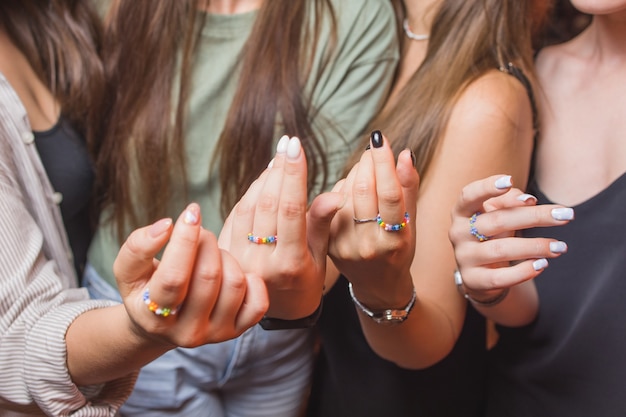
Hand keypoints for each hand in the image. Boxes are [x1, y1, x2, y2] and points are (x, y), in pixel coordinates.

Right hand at [114, 203, 268, 347]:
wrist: (160, 324)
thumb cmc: (144, 288)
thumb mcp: (128, 270)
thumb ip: (138, 247)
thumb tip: (166, 226)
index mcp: (154, 317)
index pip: (174, 278)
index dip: (184, 240)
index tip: (190, 212)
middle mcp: (186, 332)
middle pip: (208, 277)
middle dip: (206, 242)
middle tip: (198, 232)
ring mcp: (215, 334)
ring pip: (234, 284)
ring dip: (225, 257)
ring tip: (211, 254)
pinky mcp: (238, 331)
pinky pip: (258, 303)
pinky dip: (251, 281)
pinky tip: (232, 272)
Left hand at [218, 136, 343, 318]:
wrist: (277, 311)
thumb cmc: (306, 281)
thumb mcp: (321, 257)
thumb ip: (322, 224)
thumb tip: (336, 194)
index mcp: (290, 265)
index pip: (290, 210)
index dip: (293, 175)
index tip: (297, 147)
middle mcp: (260, 262)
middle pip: (267, 204)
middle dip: (279, 170)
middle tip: (289, 144)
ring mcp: (239, 258)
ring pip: (249, 205)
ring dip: (265, 178)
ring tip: (280, 157)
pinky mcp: (226, 252)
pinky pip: (237, 212)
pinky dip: (252, 191)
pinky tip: (266, 177)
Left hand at [327, 131, 419, 308]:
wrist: (377, 284)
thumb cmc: (399, 248)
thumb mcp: (412, 223)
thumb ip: (408, 188)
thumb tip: (405, 153)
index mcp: (395, 241)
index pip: (389, 195)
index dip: (383, 163)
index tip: (379, 138)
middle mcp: (367, 246)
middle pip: (363, 191)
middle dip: (367, 163)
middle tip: (373, 150)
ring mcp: (343, 246)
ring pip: (343, 194)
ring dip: (354, 174)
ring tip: (365, 170)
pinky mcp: (326, 244)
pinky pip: (329, 204)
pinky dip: (340, 188)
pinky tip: (349, 188)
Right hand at [449, 174, 573, 295]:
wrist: (479, 273)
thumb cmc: (493, 235)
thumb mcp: (498, 214)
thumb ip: (510, 201)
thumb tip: (527, 200)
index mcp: (462, 212)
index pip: (469, 195)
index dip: (487, 187)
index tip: (510, 180)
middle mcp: (458, 233)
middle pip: (497, 221)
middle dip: (534, 216)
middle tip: (566, 215)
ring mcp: (464, 257)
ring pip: (501, 250)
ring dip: (535, 246)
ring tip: (560, 246)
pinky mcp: (473, 280)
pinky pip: (500, 277)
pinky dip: (524, 271)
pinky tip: (542, 264)